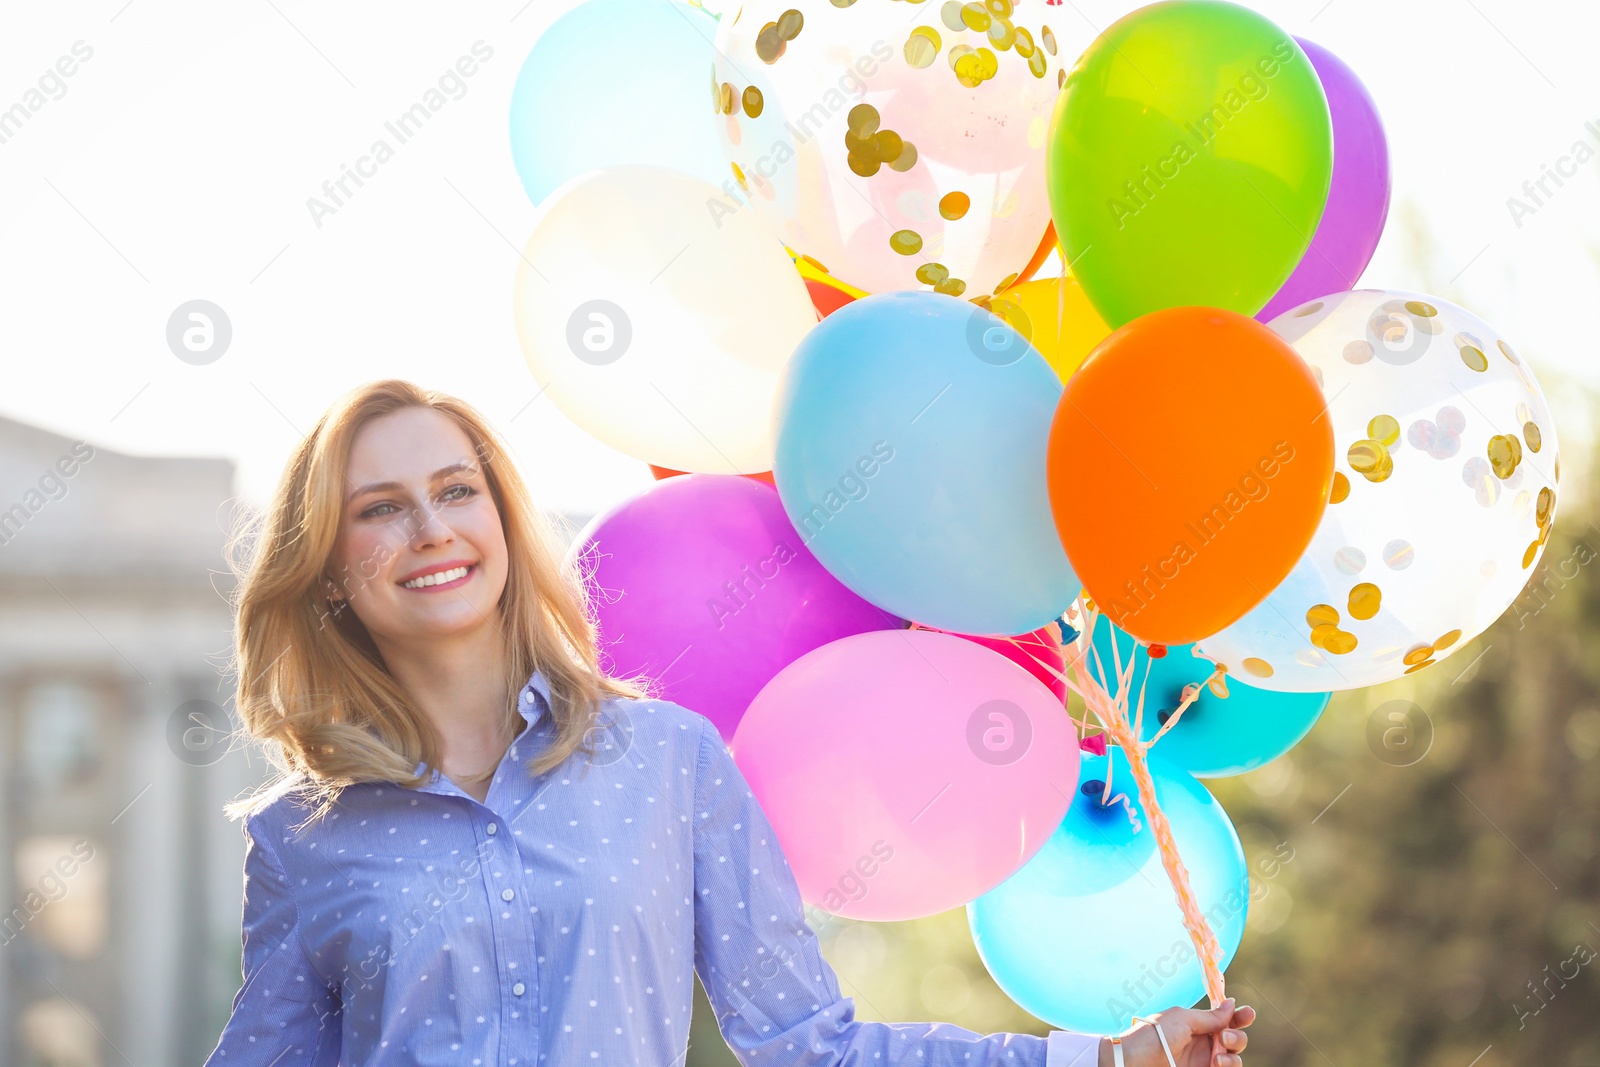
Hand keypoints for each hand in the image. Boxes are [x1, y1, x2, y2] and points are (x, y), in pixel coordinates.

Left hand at [1099, 999, 1255, 1066]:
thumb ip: (1210, 1017)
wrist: (1135, 1061)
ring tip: (1219, 1056)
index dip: (1240, 1016)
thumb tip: (1232, 1004)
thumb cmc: (1154, 1035)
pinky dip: (1228, 1066)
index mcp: (1198, 1024)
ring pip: (1233, 1059)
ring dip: (1233, 1056)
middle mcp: (1204, 1042)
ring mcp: (1204, 1060)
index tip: (1248, 1014)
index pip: (1225, 1019)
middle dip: (1237, 1036)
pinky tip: (1217, 1062)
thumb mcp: (1182, 1019)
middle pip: (1235, 1039)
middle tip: (1225, 1036)